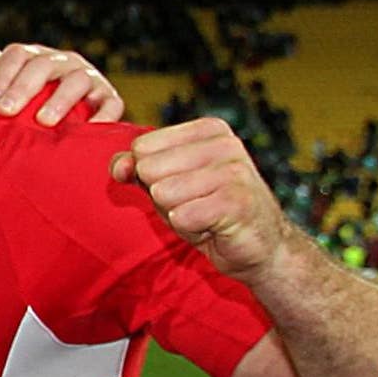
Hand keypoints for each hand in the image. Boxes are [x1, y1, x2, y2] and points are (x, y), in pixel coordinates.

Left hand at [0, 42, 124, 126]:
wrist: (64, 125)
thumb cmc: (24, 109)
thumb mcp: (6, 92)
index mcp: (34, 58)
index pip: (17, 55)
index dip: (2, 75)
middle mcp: (62, 62)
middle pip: (43, 65)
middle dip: (23, 87)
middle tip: (5, 111)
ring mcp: (87, 78)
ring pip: (76, 81)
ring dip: (59, 100)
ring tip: (43, 121)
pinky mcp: (108, 98)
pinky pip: (111, 104)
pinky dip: (103, 115)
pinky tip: (89, 129)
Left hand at [114, 116, 289, 279]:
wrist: (259, 246)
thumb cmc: (208, 211)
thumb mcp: (166, 183)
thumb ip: (136, 168)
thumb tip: (118, 166)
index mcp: (208, 130)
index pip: (142, 147)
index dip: (149, 176)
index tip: (178, 186)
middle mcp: (225, 143)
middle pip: (149, 169)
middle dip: (162, 197)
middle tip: (193, 204)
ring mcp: (234, 171)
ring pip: (163, 193)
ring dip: (176, 214)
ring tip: (203, 215)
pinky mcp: (237, 201)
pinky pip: (181, 216)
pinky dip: (190, 229)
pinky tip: (213, 227)